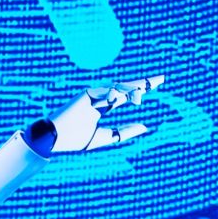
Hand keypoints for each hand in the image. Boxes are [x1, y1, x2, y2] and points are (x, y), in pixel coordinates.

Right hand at [32, 74, 163, 154]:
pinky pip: (108, 91)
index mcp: (103, 107)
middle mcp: (100, 98)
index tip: (155, 86)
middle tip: (162, 79)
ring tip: (148, 89)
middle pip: (126, 88)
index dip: (139, 91)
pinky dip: (118, 94)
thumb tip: (146, 127)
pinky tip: (125, 97)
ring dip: (133, 89)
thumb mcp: (105, 137)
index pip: (125, 96)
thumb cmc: (76, 139)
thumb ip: (124, 132)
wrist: (55, 139)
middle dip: (143, 83)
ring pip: (119, 88)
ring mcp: (94, 94)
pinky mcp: (88, 93)